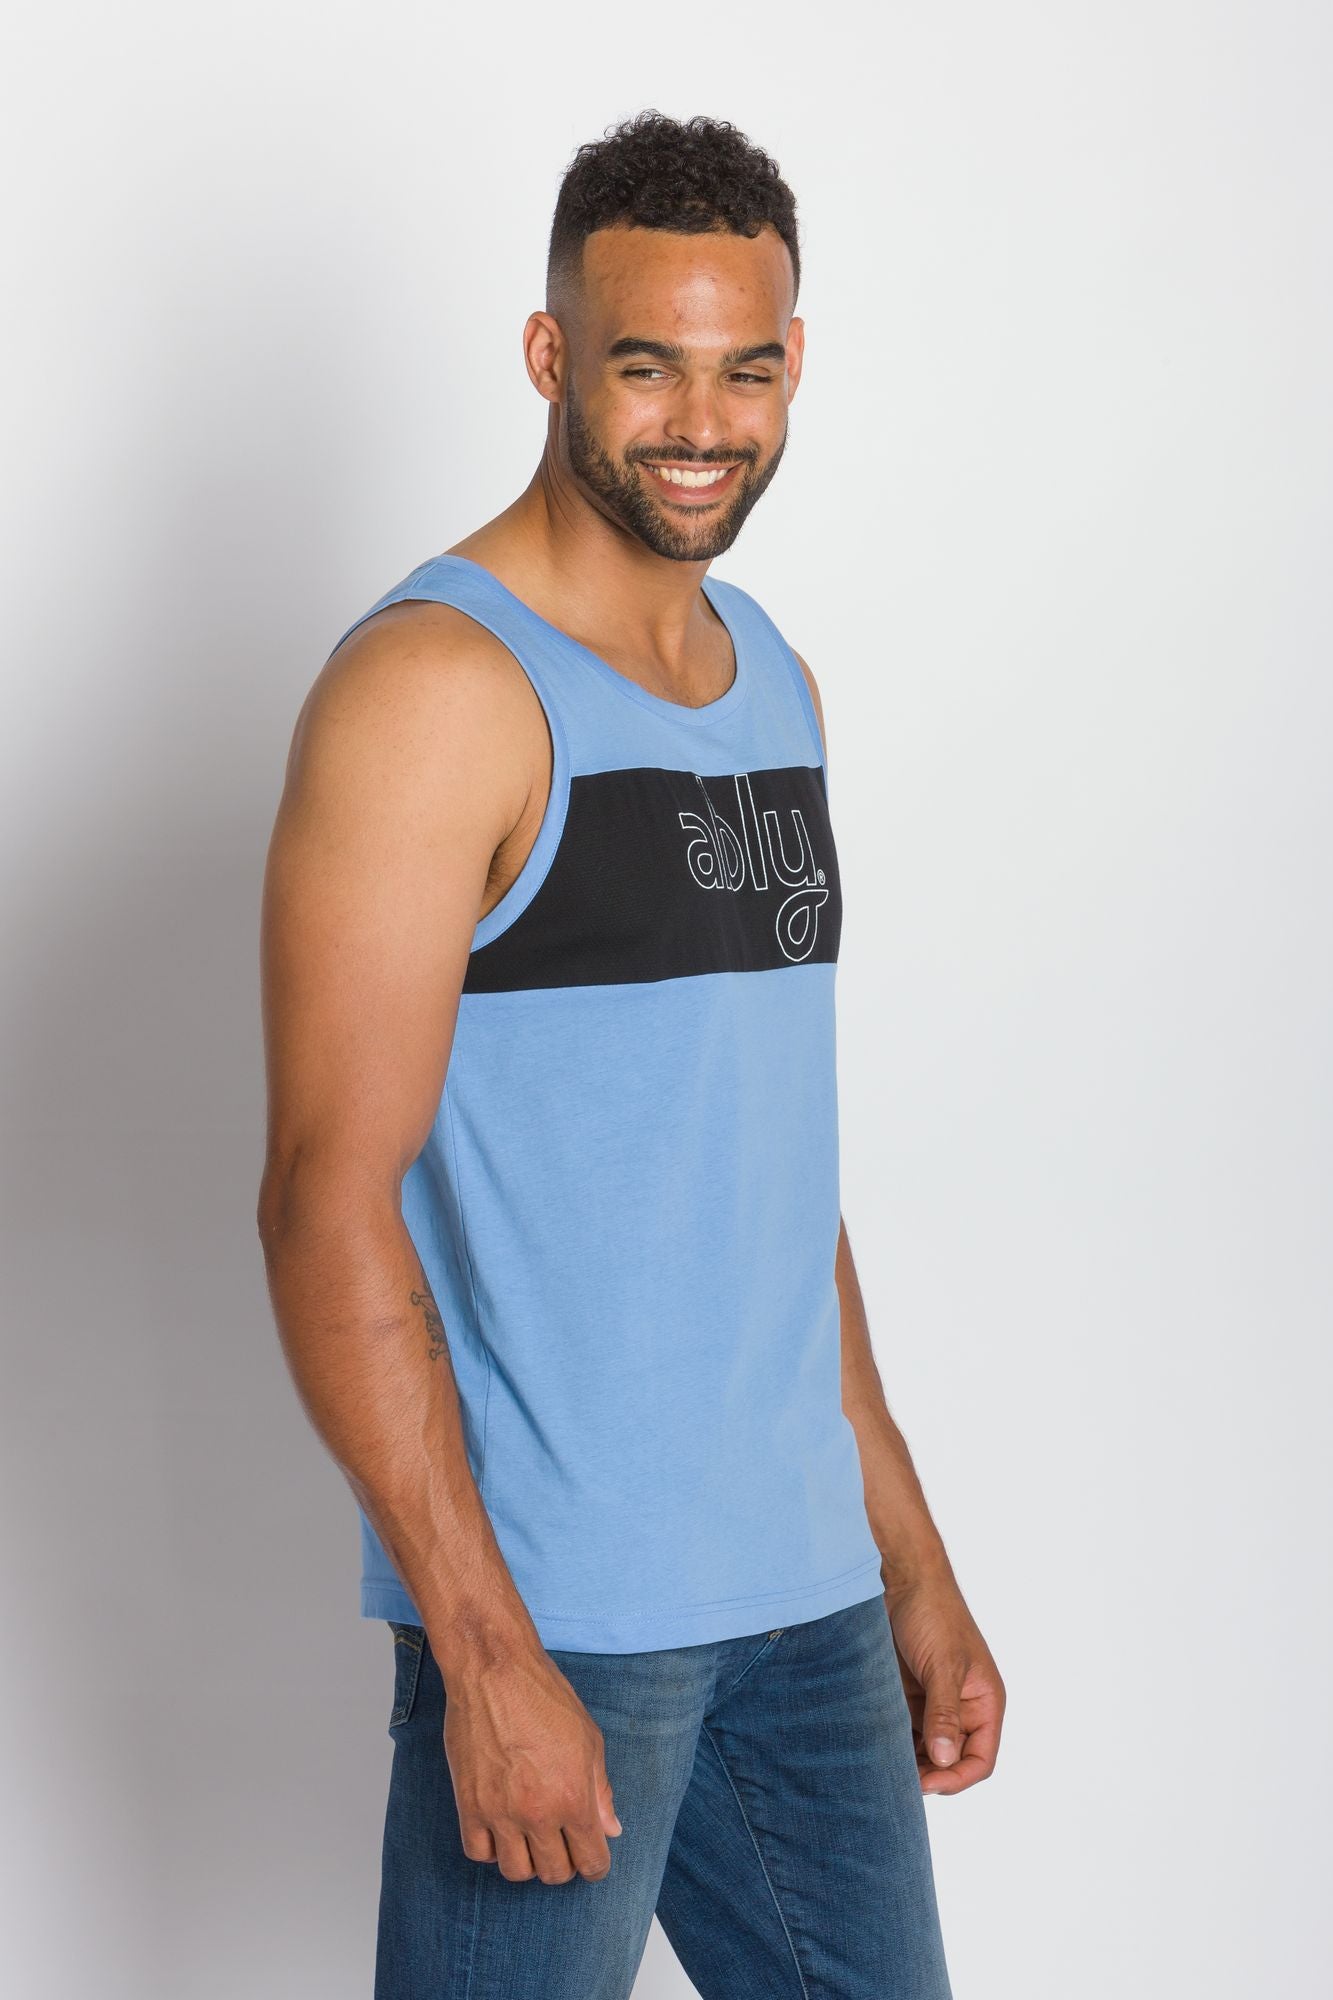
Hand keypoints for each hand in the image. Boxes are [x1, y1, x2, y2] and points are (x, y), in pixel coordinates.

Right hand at [442, 1646, 622, 1882]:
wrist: (494, 1671)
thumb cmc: (545, 1697)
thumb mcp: (589, 1738)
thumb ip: (601, 1790)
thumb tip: (611, 1828)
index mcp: (574, 1798)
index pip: (591, 1862)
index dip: (596, 1866)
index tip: (592, 1859)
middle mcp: (538, 1813)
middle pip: (554, 1873)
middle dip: (564, 1864)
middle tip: (562, 1844)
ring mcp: (500, 1813)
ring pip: (516, 1872)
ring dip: (528, 1861)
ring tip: (530, 1838)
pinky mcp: (469, 1805)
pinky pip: (479, 1853)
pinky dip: (491, 1848)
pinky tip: (501, 1828)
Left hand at [883, 1572, 1004, 1796]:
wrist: (902, 1577)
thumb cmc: (934, 1613)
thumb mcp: (943, 1665)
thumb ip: (944, 1713)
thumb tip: (945, 1761)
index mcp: (984, 1701)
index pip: (980, 1759)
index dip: (957, 1777)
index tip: (927, 1784)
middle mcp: (963, 1706)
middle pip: (952, 1759)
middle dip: (930, 1774)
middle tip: (899, 1782)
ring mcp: (935, 1701)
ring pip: (926, 1748)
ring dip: (910, 1761)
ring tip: (885, 1768)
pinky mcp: (909, 1693)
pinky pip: (905, 1729)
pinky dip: (895, 1741)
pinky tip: (876, 1747)